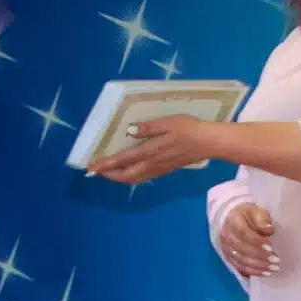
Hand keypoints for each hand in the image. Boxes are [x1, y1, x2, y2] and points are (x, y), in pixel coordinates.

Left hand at [90, 115, 217, 184]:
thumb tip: (130, 130)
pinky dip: (131, 176)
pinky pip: (143, 177)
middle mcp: (152, 164)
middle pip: (126, 175)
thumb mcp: (168, 123)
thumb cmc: (189, 129)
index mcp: (151, 151)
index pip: (123, 160)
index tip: (92, 167)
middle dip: (109, 175)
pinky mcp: (165, 169)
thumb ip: (149, 127)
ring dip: (119, 177)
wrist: (208, 142)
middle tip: (95, 171)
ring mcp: (159, 169)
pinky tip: (129, 171)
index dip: (106, 164)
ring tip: (108, 173)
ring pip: (134, 178)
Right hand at [218, 202, 278, 277]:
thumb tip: (270, 230)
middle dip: (261, 256)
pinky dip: (254, 271)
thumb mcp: (256, 211)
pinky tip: (266, 273)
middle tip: (276, 260)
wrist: (231, 220)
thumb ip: (262, 220)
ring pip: (241, 261)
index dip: (257, 241)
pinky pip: (240, 267)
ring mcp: (226, 248)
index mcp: (232, 221)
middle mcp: (226, 236)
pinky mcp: (229, 258)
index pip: (244, 233)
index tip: (271, 247)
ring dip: (259, 266)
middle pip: (242, 249)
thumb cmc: (247, 215)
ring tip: (274, 268)